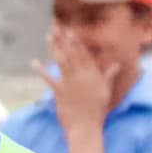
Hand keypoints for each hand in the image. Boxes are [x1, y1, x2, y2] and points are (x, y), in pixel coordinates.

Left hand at [33, 27, 117, 152]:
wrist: (86, 127)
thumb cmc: (98, 110)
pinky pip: (48, 79)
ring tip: (48, 36)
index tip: (70, 29)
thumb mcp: (105, 91)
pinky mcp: (58, 92)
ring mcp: (69, 82)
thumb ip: (109, 76)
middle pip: (70, 52)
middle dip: (63, 38)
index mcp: (92, 73)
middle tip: (56, 25)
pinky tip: (34, 62)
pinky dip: (41, 70)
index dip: (75, 40)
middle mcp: (80, 75)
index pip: (83, 53)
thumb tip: (116, 64)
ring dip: (54, 47)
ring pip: (60, 60)